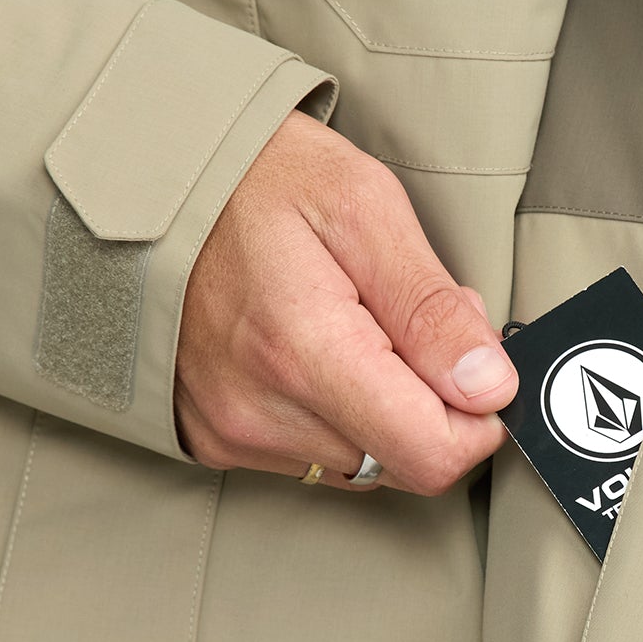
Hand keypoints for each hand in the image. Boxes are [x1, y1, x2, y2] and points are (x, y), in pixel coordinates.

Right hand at [177, 112, 517, 489]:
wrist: (152, 179)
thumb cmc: (258, 177)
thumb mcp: (364, 207)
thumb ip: (430, 307)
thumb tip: (490, 387)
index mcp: (302, 350)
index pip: (430, 454)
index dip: (478, 419)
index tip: (477, 367)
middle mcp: (258, 410)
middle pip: (402, 464)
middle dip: (432, 402)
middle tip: (404, 321)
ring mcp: (230, 431)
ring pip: (362, 465)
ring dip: (382, 407)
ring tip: (352, 324)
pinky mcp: (214, 439)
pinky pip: (313, 457)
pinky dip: (336, 414)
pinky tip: (313, 350)